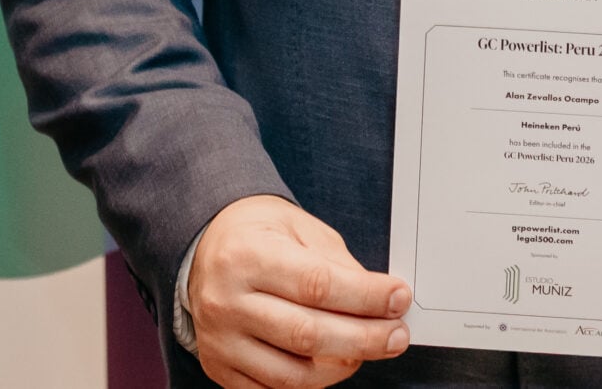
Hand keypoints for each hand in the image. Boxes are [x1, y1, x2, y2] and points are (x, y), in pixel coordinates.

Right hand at [187, 195, 411, 388]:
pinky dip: (312, 383)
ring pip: (293, 373)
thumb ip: (337, 263)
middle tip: (396, 334)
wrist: (204, 248)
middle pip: (308, 335)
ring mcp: (220, 340)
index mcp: (246, 255)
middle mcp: (226, 301)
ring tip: (368, 349)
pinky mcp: (220, 367)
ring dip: (343, 366)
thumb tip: (379, 299)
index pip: (317, 284)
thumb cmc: (257, 234)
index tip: (398, 298)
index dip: (365, 297)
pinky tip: (333, 363)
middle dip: (365, 338)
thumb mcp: (298, 228)